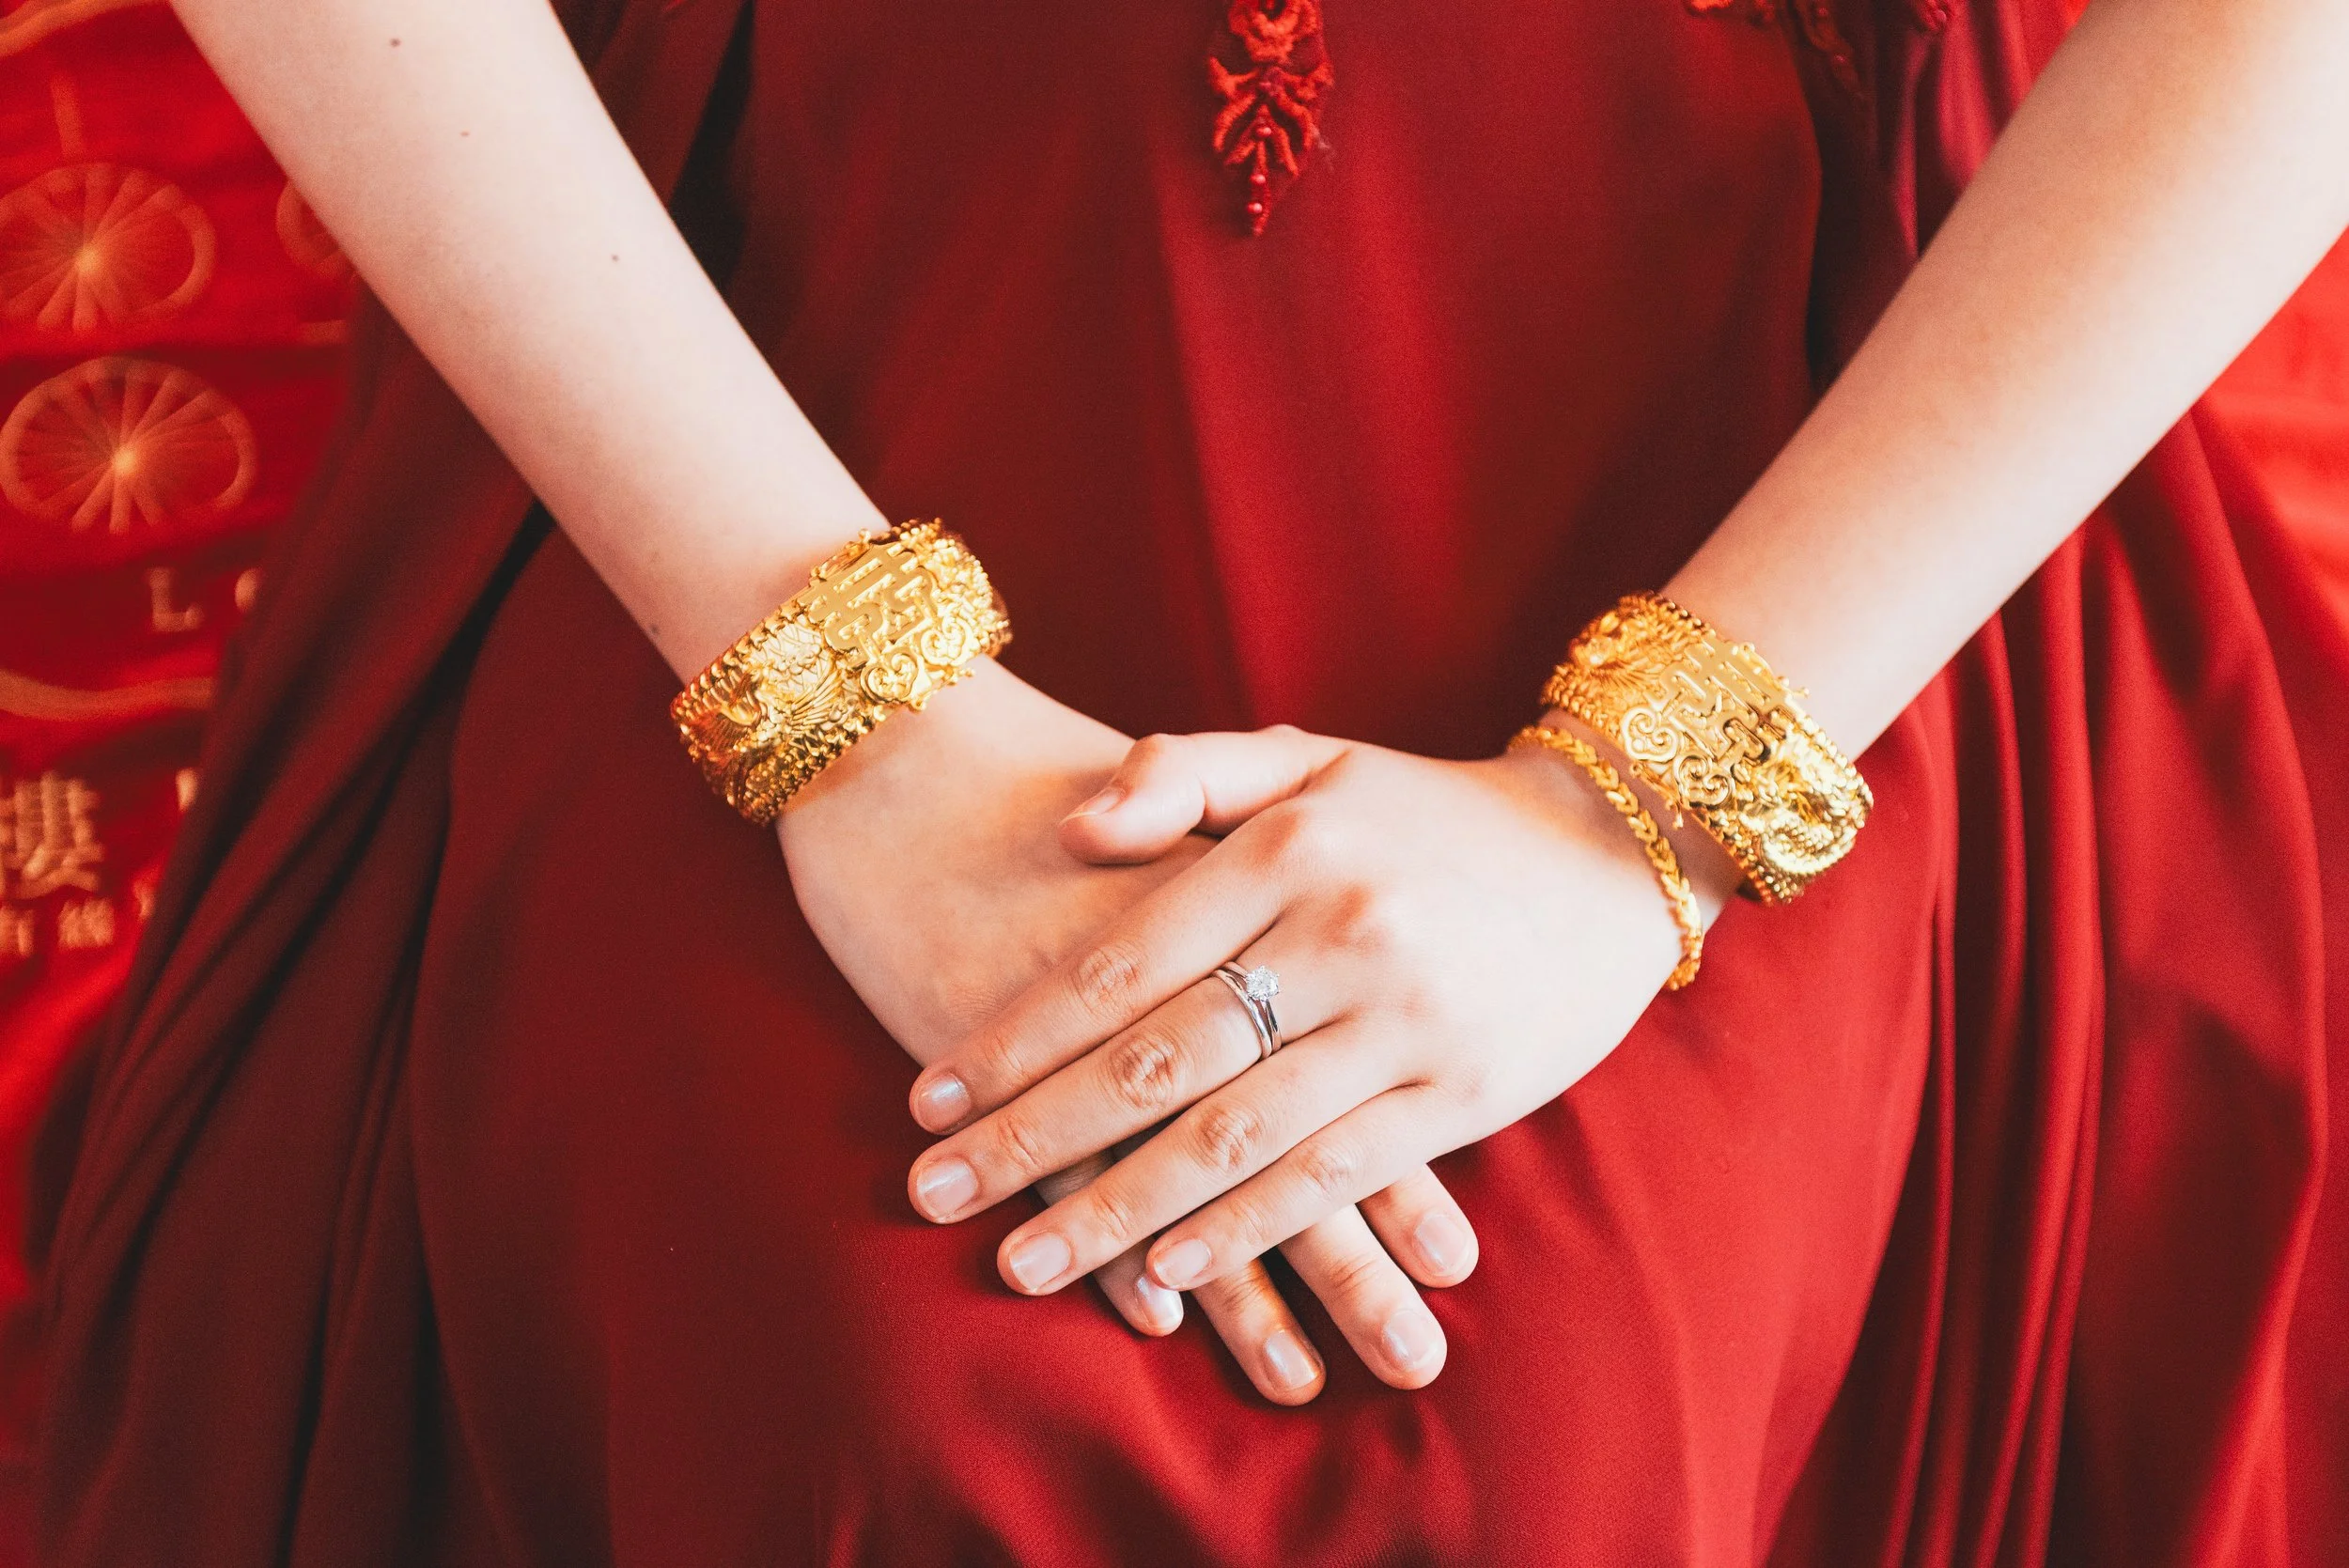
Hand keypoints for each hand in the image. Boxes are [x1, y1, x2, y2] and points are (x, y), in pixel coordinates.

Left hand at [905, 723, 1737, 1316]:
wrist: (1607, 852)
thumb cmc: (1425, 811)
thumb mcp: (1309, 759)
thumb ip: (1185, 773)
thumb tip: (1072, 826)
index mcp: (1286, 848)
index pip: (1119, 962)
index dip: (1014, 1039)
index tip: (928, 1102)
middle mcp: (1338, 931)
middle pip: (1155, 1058)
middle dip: (1032, 1137)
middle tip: (931, 1195)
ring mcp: (1402, 1018)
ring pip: (1232, 1134)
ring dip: (1116, 1209)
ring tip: (1021, 1262)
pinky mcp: (1460, 1090)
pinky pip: (1330, 1173)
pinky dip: (1246, 1229)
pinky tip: (1167, 1273)